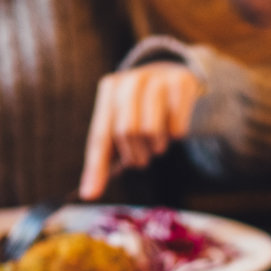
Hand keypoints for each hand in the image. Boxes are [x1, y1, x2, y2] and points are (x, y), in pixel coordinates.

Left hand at [79, 62, 204, 199]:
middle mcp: (131, 80)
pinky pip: (177, 128)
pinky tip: (175, 127)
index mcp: (110, 89)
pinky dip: (176, 135)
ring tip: (158, 142)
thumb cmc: (144, 109)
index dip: (96, 168)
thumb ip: (105, 156)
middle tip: (143, 155)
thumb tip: (89, 193)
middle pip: (126, 133)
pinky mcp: (181, 83)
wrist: (176, 76)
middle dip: (136, 154)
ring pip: (151, 131)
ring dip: (157, 147)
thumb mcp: (122, 122)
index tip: (91, 194)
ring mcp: (157, 79)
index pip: (100, 136)